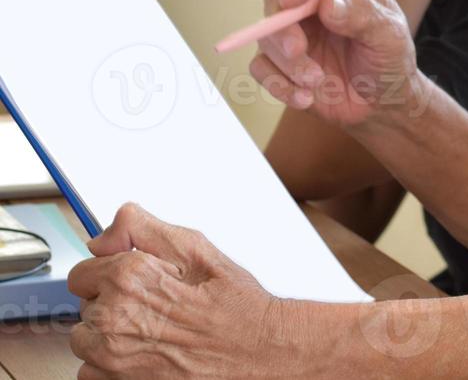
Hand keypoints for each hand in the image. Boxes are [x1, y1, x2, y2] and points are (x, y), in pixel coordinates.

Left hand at [67, 203, 302, 378]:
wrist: (258, 349)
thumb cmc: (233, 303)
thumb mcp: (196, 247)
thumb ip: (141, 229)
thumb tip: (103, 236)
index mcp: (129, 278)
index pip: (82, 272)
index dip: (110, 272)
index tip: (135, 280)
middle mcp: (114, 317)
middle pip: (85, 305)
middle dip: (112, 301)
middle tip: (155, 304)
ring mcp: (112, 356)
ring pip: (86, 338)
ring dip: (108, 334)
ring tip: (150, 329)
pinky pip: (90, 371)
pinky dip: (110, 363)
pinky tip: (144, 352)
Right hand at [248, 0, 419, 128]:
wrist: (383, 104)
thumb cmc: (391, 62)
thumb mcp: (391, 37)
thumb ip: (363, 16)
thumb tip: (326, 2)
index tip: (291, 1)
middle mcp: (314, 4)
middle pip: (278, 0)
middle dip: (282, 26)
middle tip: (297, 50)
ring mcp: (296, 33)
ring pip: (267, 37)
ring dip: (287, 63)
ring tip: (316, 81)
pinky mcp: (282, 63)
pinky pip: (261, 67)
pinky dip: (277, 84)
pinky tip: (305, 98)